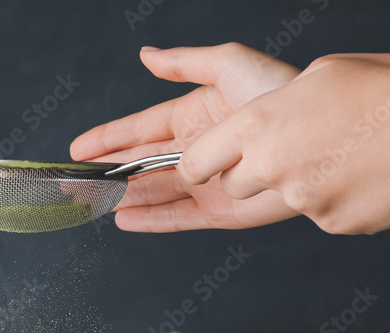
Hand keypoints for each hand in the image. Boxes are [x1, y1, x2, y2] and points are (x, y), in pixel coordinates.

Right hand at [70, 44, 300, 231]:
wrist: (315, 133)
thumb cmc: (279, 92)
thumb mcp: (227, 64)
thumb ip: (184, 64)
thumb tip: (146, 55)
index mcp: (192, 117)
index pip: (139, 130)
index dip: (107, 138)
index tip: (78, 150)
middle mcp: (194, 151)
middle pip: (139, 165)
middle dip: (107, 174)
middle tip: (74, 183)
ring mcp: (206, 181)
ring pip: (152, 192)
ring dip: (122, 197)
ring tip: (91, 202)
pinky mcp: (221, 210)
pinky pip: (178, 217)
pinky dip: (150, 220)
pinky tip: (123, 219)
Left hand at [179, 53, 389, 233]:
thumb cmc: (389, 90)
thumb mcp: (320, 75)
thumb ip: (276, 105)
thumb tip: (261, 122)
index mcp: (257, 125)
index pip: (194, 163)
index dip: (199, 166)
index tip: (207, 166)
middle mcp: (270, 168)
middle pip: (232, 187)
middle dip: (251, 174)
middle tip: (293, 149)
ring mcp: (301, 201)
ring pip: (281, 199)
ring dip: (301, 183)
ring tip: (345, 154)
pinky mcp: (331, 225)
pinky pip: (321, 214)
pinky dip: (336, 199)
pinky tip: (366, 174)